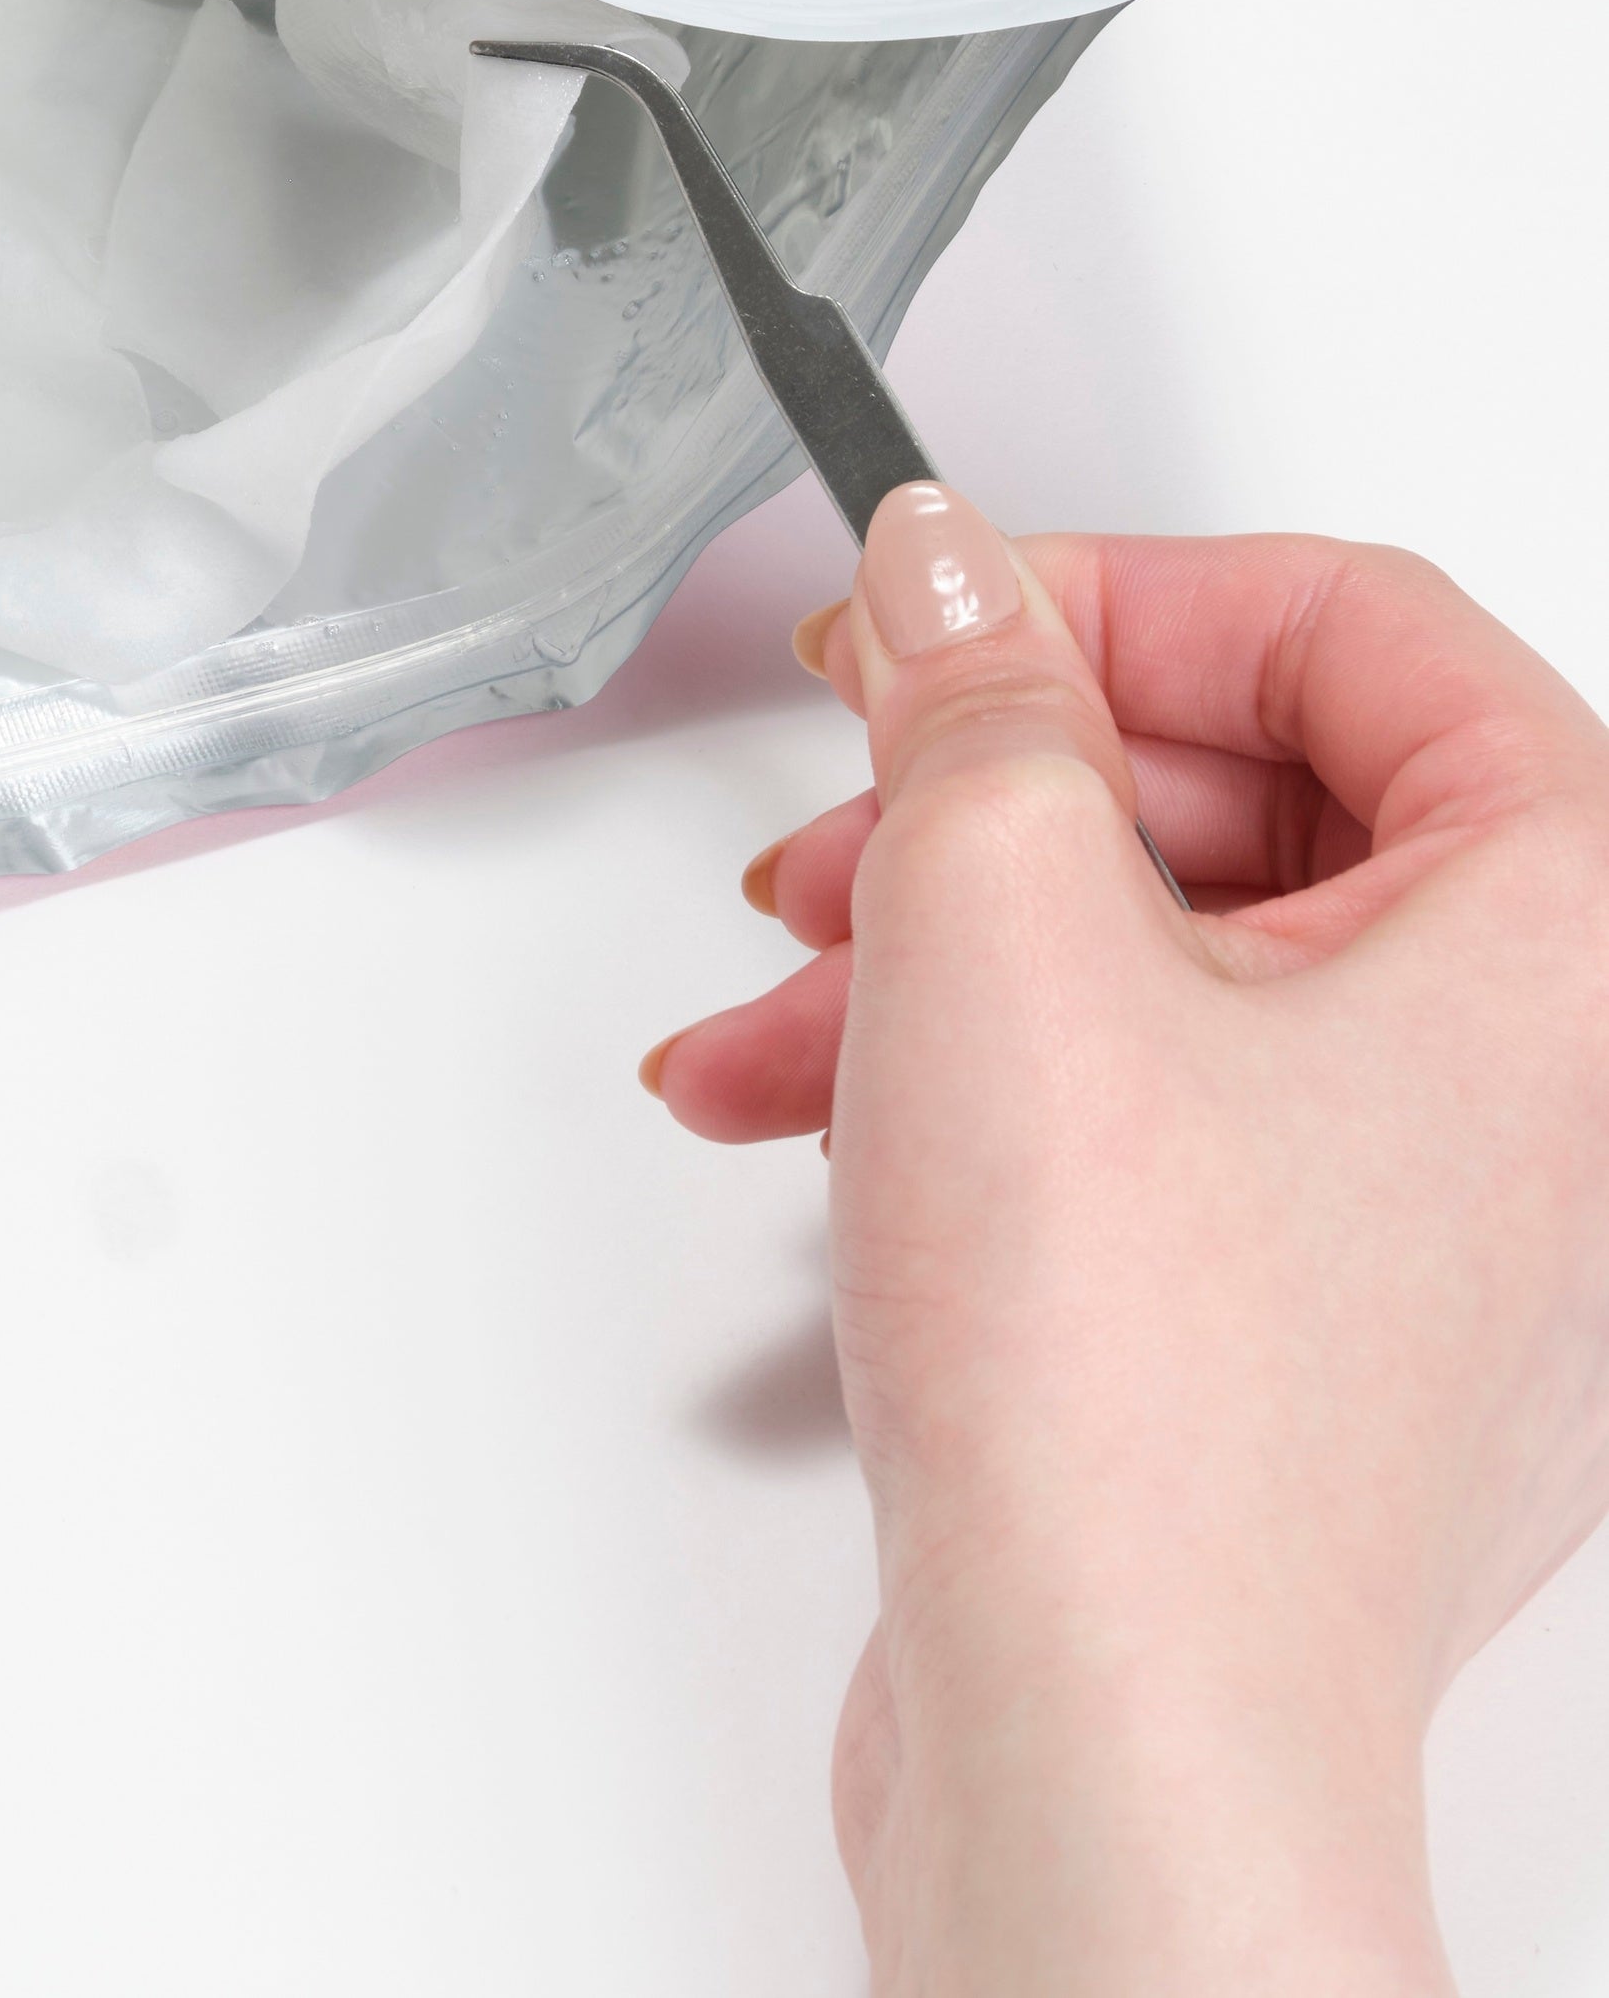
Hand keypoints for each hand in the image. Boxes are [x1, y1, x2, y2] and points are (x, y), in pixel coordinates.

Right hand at [646, 491, 1608, 1994]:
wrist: (1118, 1742)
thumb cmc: (1141, 1392)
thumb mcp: (995, 906)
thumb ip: (970, 685)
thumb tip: (952, 569)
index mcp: (1563, 943)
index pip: (1360, 626)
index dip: (1120, 588)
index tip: (945, 616)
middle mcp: (1543, 1084)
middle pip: (1258, 790)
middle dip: (997, 780)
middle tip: (847, 792)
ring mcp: (1435, 1225)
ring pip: (1175, 956)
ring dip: (945, 929)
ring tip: (782, 982)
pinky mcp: (1307, 1333)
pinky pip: (1151, 1111)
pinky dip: (977, 1073)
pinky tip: (811, 1103)